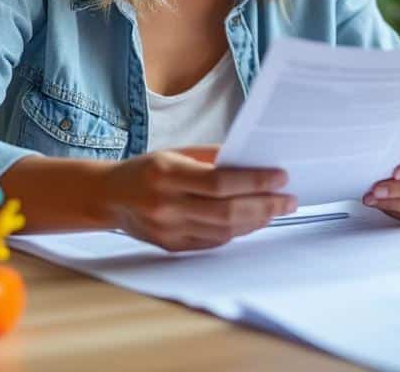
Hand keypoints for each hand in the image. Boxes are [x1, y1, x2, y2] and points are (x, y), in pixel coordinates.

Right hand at [99, 146, 295, 251]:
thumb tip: (254, 163)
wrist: (110, 197)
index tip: (281, 177)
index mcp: (166, 175)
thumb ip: (213, 158)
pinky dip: (237, 231)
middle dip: (265, 205)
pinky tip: (253, 220)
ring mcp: (168, 230)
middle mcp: (166, 205)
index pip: (220, 182)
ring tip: (276, 209)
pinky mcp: (171, 246)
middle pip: (226, 211)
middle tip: (289, 199)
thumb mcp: (177, 153)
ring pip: (223, 230)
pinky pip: (213, 241)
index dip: (255, 181)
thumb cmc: (148, 169)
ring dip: (256, 220)